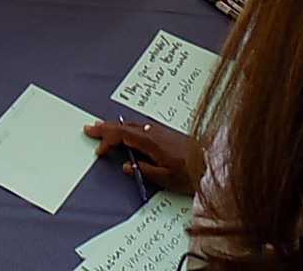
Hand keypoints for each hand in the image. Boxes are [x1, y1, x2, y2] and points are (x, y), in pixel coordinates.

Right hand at [82, 118, 198, 194]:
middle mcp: (153, 132)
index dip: (108, 141)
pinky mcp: (164, 134)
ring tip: (102, 127)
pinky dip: (126, 127)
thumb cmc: (191, 173)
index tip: (99, 151)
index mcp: (151, 142)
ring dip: (115, 126)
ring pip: (131, 124)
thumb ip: (143, 171)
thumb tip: (125, 166)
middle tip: (89, 128)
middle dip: (105, 127)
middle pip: (123, 125)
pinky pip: (138, 126)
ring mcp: (158, 131)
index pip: (122, 136)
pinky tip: (125, 130)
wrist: (212, 164)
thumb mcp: (165, 179)